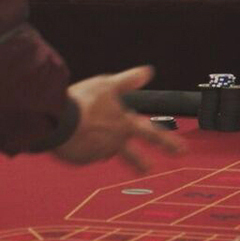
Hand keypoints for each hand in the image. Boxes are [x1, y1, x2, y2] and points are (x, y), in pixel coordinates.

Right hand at [52, 65, 184, 172]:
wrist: (57, 122)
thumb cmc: (82, 101)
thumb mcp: (108, 85)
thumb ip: (128, 81)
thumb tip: (148, 72)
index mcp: (124, 125)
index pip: (152, 134)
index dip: (168, 142)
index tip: (182, 150)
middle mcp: (114, 142)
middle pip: (131, 155)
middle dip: (141, 162)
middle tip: (148, 168)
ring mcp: (97, 153)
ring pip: (102, 150)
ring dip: (99, 145)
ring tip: (91, 135)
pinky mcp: (80, 159)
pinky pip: (83, 151)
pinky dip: (79, 144)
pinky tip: (71, 134)